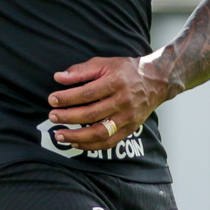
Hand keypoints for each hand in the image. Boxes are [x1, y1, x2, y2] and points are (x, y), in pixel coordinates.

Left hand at [44, 55, 168, 150]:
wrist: (157, 81)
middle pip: (91, 114)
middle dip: (68, 117)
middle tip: (52, 117)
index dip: (67, 98)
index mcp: (116, 82)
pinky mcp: (130, 128)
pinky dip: (91, 146)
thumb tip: (58, 77)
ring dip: (77, 137)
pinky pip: (109, 142)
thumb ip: (81, 70)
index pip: (87, 93)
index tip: (52, 100)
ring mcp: (128, 117)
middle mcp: (123, 101)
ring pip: (100, 132)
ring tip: (59, 136)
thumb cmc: (127, 70)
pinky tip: (76, 143)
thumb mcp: (105, 63)